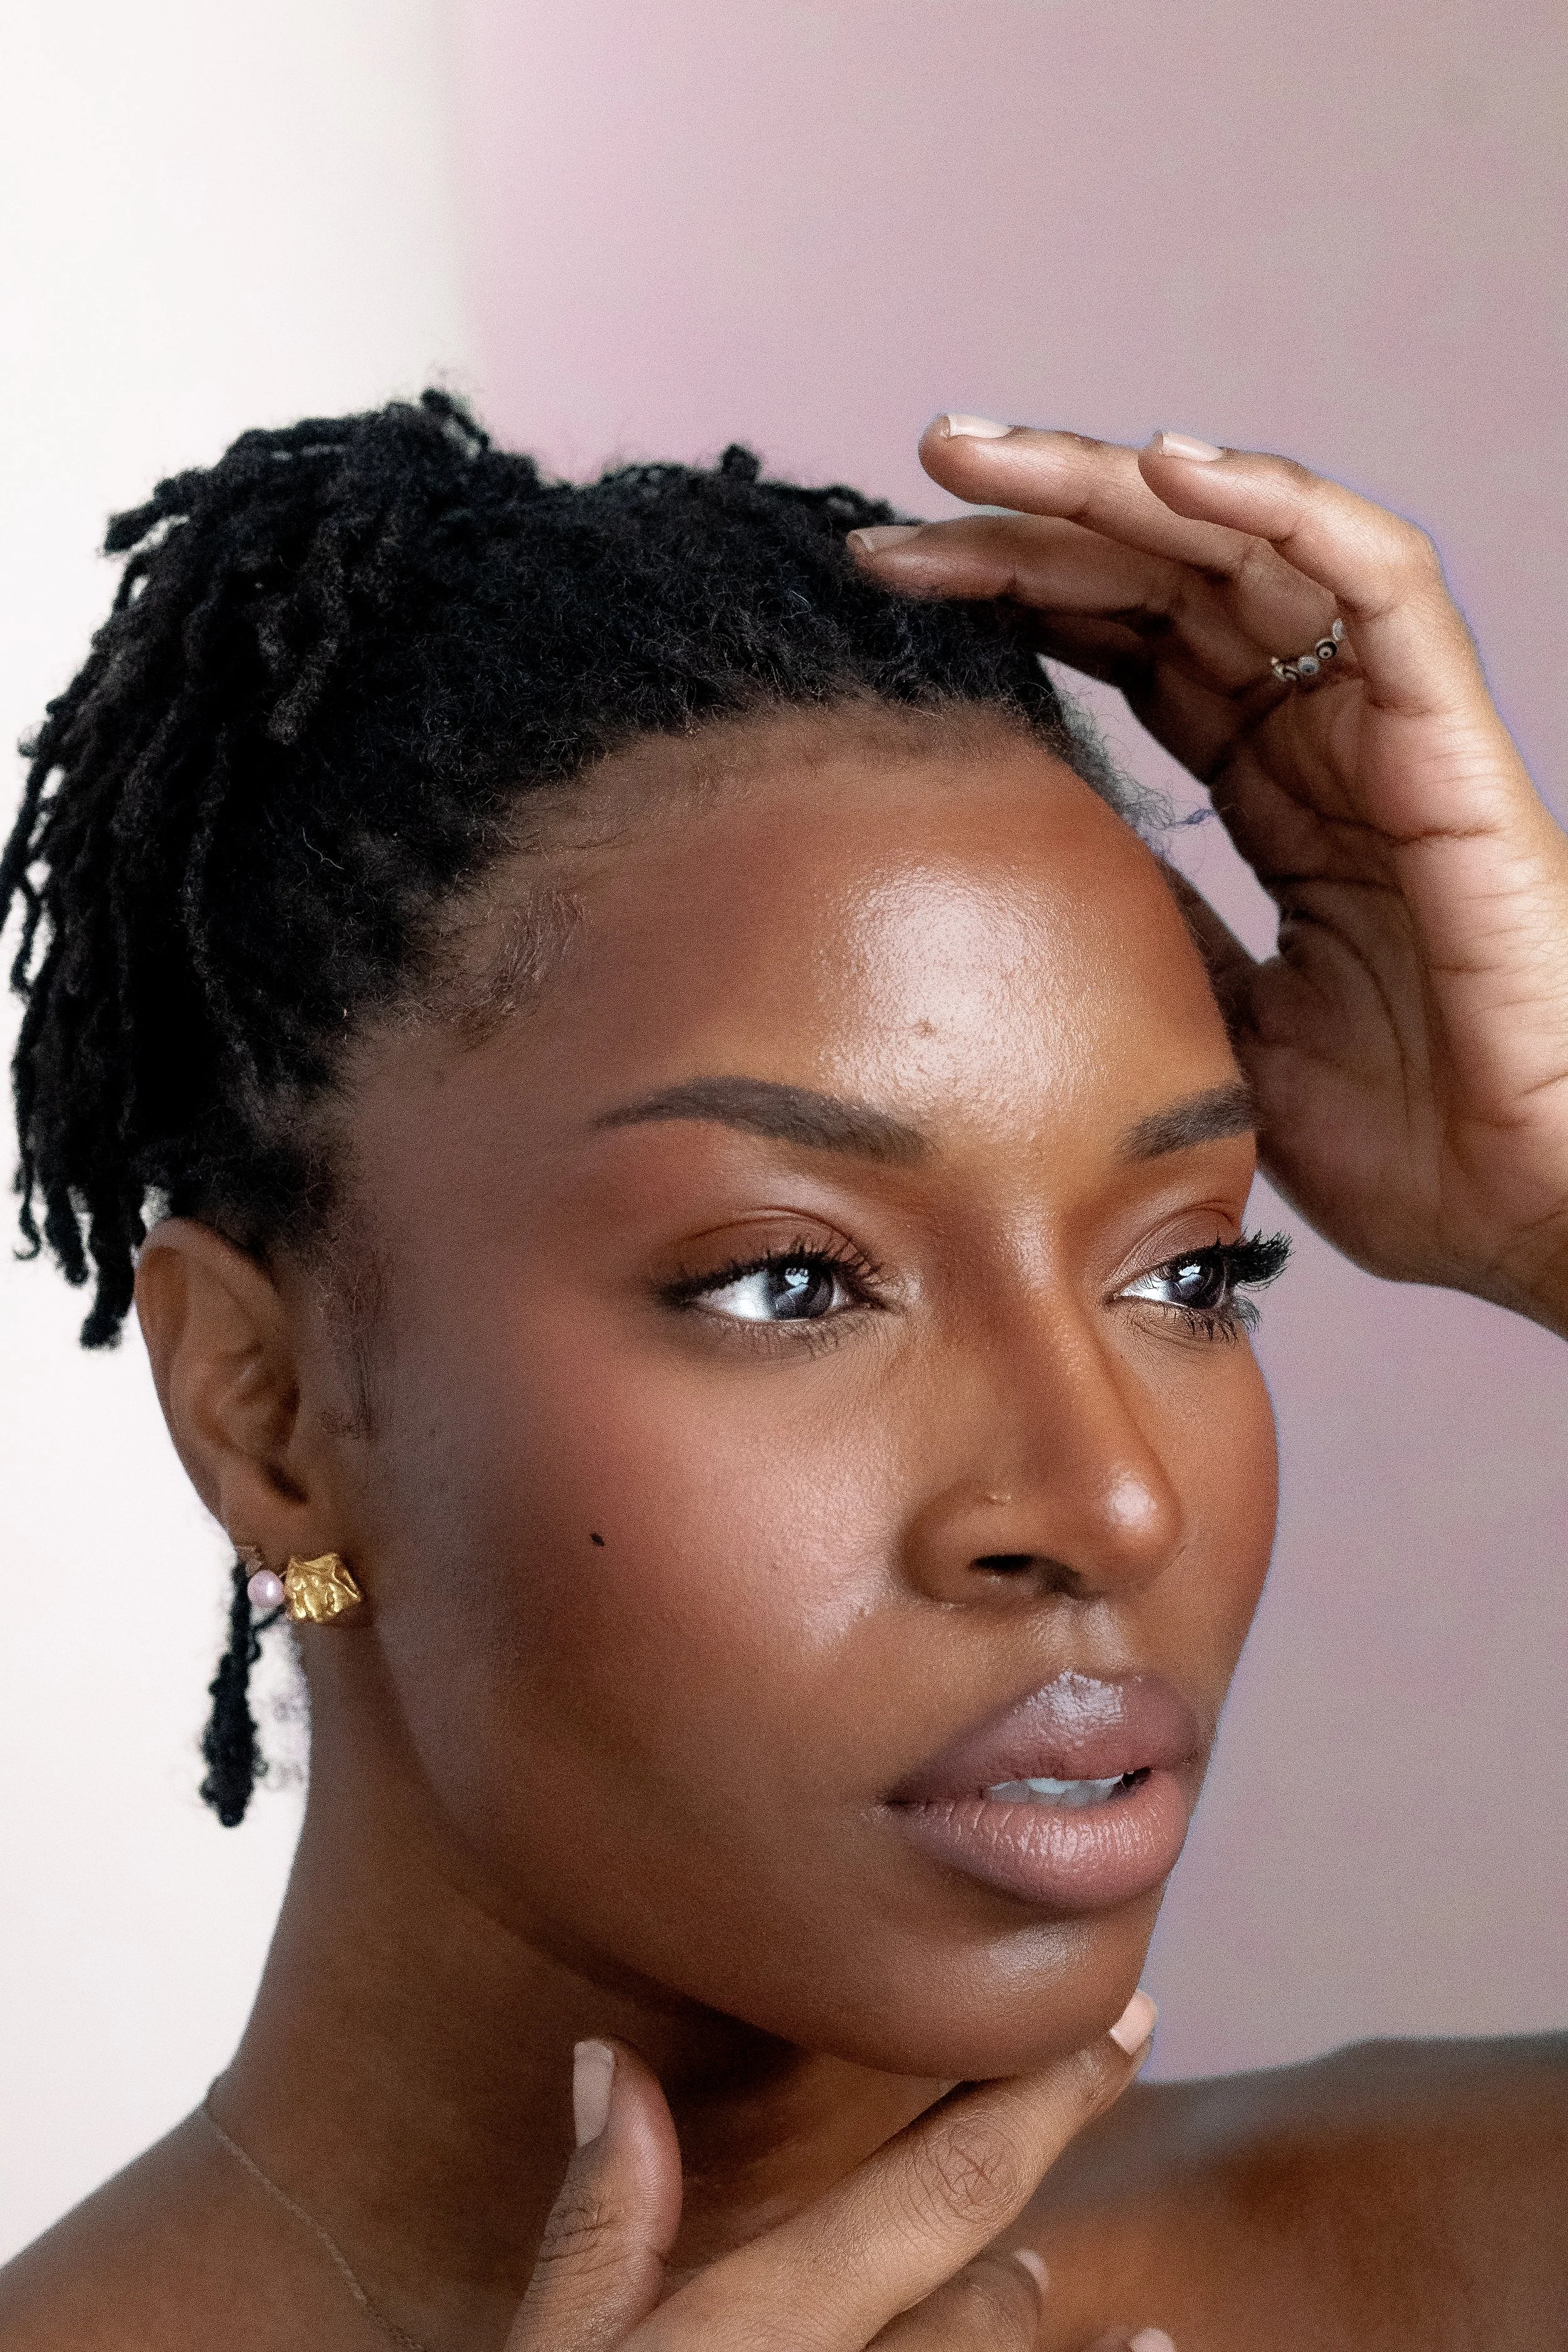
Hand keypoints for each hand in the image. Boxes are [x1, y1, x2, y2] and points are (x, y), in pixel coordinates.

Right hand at [503, 2001, 1167, 2351]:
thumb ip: (597, 2234)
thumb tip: (611, 2062)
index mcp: (768, 2332)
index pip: (946, 2186)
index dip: (1047, 2093)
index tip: (1131, 2013)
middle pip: (996, 2303)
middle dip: (1007, 2256)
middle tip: (1023, 2239)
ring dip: (1037, 2346)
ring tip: (1104, 2326)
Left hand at [851, 420, 1567, 1337]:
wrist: (1532, 1212)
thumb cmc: (1411, 1140)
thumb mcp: (1213, 1021)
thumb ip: (1144, 920)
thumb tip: (1024, 856)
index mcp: (1275, 796)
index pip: (1133, 651)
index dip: (1020, 595)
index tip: (894, 579)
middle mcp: (1328, 738)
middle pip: (1170, 580)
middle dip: (1036, 518)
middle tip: (917, 472)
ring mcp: (1392, 729)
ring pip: (1247, 550)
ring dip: (1110, 486)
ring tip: (977, 452)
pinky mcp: (1453, 742)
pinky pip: (1375, 582)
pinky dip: (1276, 510)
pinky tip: (1162, 469)